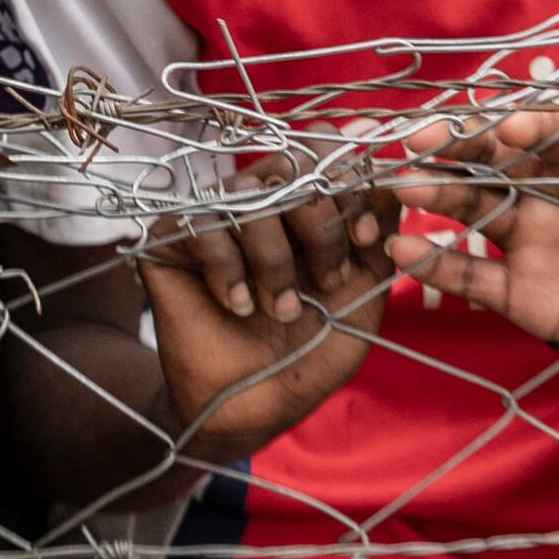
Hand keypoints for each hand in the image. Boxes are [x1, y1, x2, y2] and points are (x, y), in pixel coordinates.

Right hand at [141, 186, 400, 465]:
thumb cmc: (307, 354)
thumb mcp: (359, 297)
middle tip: (325, 282)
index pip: (326, 150)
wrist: (249, 408)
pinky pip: (204, 228)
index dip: (352, 186)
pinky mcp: (170, 238)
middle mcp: (258, 200)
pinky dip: (229, 272)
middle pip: (294, 165)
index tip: (366, 238)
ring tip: (278, 310)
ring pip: (250, 198)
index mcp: (304, 204)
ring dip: (275, 262)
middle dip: (322, 227)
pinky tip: (237, 306)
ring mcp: (212, 215)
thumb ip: (377, 239)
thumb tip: (388, 181)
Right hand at [386, 109, 558, 348]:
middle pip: (494, 159)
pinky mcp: (519, 288)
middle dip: (457, 146)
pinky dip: (437, 265)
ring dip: (436, 195)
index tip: (509, 130)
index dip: (531, 128)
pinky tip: (404, 252)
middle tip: (420, 139)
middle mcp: (546, 186)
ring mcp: (528, 235)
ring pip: (472, 208)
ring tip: (399, 186)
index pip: (554, 132)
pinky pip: (472, 275)